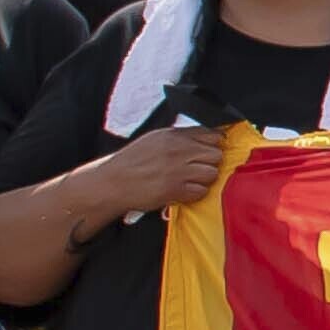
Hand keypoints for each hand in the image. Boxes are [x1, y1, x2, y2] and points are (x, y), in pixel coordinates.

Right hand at [104, 124, 231, 221]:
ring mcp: (177, 170)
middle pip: (216, 155)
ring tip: (189, 180)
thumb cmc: (132, 162)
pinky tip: (182, 191)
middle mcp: (178, 150)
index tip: (209, 152)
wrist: (112, 183)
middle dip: (210, 163)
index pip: (212, 135)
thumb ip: (180, 137)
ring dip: (204, 179)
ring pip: (212, 173)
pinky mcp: (175, 189)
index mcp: (173, 136)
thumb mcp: (155, 139)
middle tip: (197, 169)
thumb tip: (208, 137)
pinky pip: (201, 191)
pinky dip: (195, 193)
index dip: (213, 145)